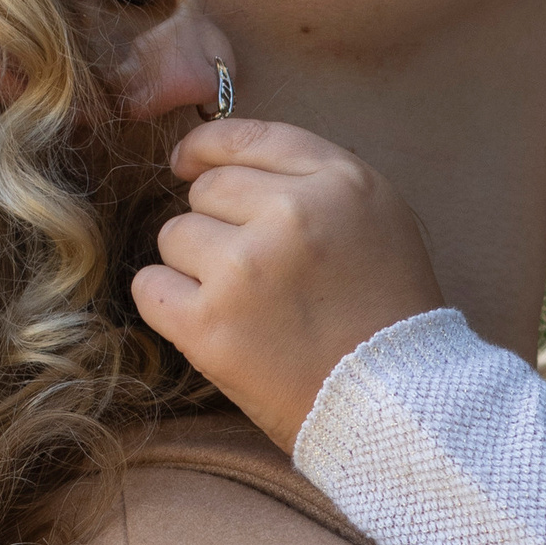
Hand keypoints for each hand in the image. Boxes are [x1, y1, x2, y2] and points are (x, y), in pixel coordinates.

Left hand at [132, 120, 444, 451]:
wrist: (396, 406)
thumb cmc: (389, 315)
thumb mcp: (378, 219)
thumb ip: (314, 178)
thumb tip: (220, 158)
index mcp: (340, 182)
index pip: (249, 138)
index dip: (208, 147)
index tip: (188, 163)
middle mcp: (292, 214)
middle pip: (207, 189)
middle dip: (219, 224)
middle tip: (257, 273)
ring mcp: (246, 267)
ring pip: (175, 235)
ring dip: (196, 266)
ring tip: (244, 304)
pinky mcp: (209, 323)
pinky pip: (149, 286)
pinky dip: (168, 303)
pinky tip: (208, 323)